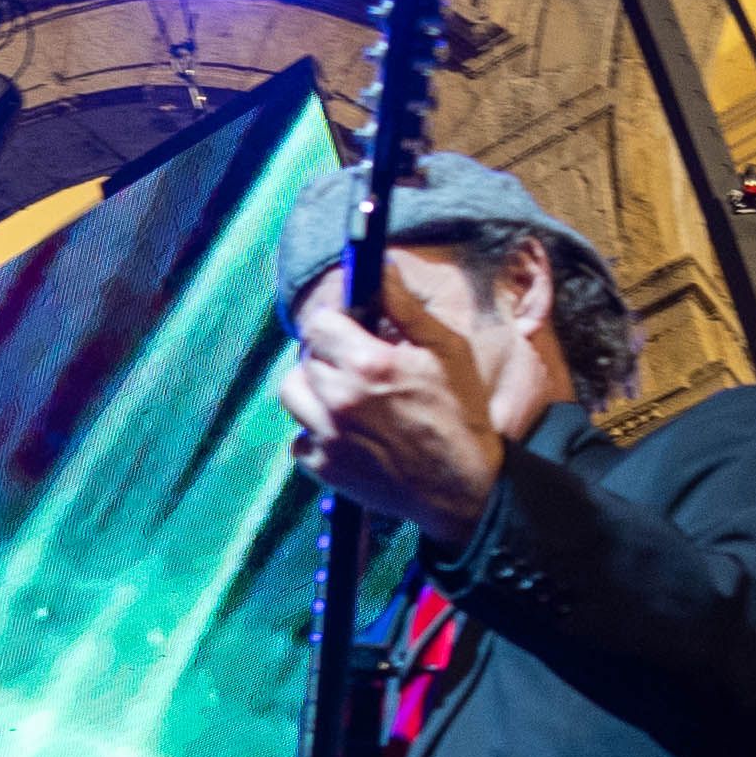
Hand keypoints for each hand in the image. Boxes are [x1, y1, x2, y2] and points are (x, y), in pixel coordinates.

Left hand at [276, 281, 512, 538]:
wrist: (461, 488)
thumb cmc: (461, 414)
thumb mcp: (446, 349)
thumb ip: (404, 307)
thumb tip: (379, 268)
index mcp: (369, 364)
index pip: (319, 324)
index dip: (335, 323)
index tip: (350, 329)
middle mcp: (340, 400)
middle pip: (305, 358)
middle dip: (328, 355)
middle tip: (357, 365)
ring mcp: (328, 437)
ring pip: (293, 395)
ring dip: (313, 389)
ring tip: (346, 395)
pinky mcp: (324, 469)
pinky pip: (300, 438)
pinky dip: (316, 432)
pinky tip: (348, 431)